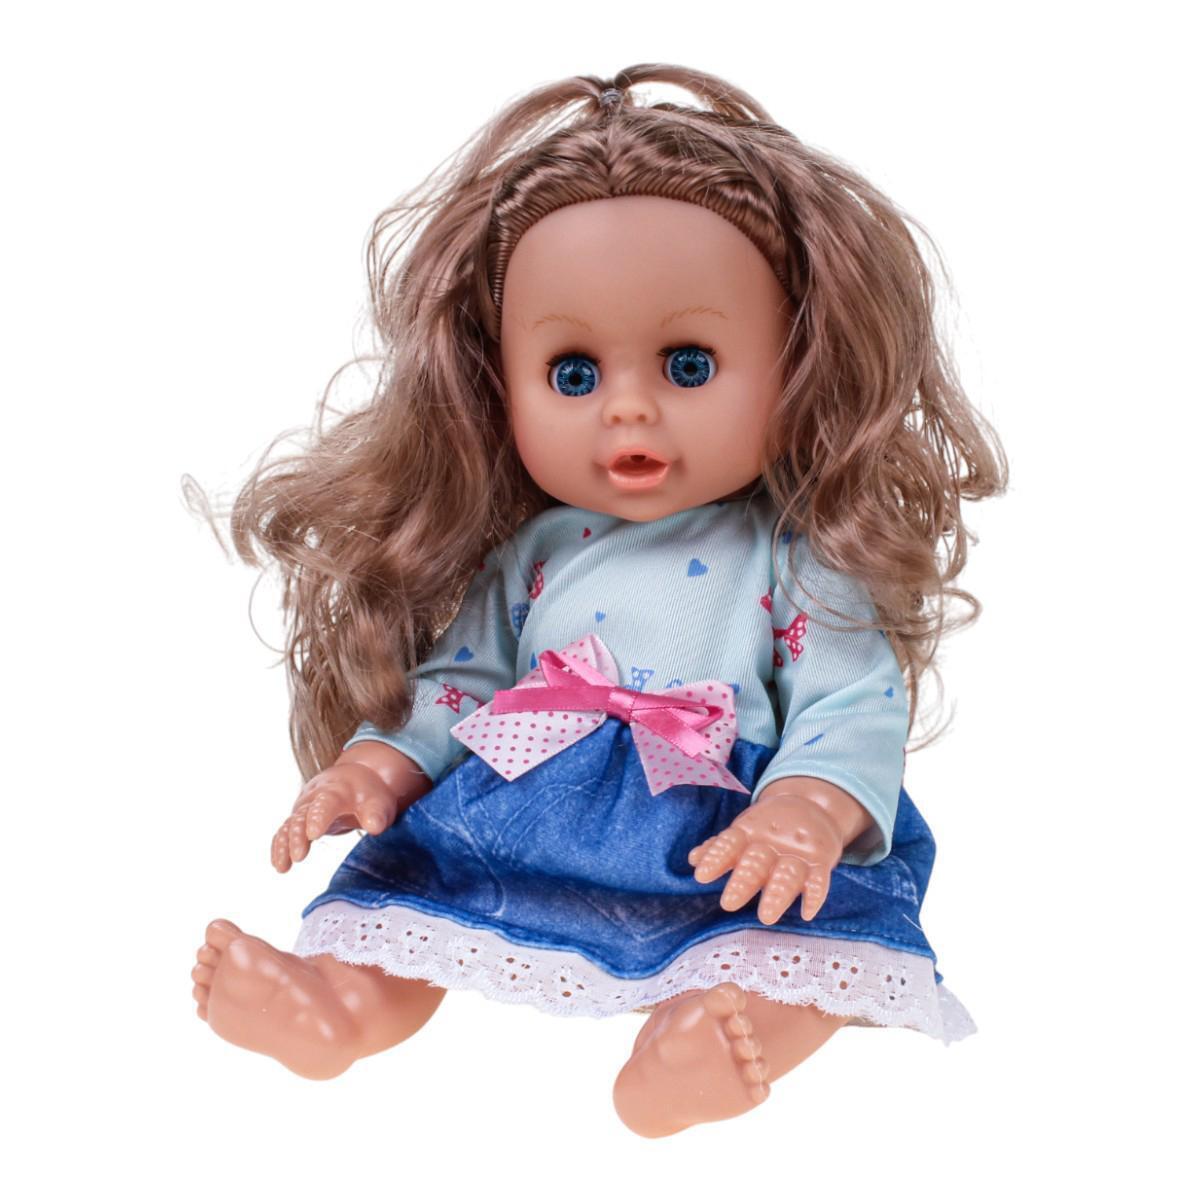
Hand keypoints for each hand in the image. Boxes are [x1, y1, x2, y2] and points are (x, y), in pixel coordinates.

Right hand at [271, 760, 401, 873]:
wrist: (353, 781)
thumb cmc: (367, 796)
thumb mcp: (378, 803)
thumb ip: (376, 815)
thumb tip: (374, 827)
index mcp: (337, 791)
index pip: (325, 803)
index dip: (318, 817)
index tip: (313, 834)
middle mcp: (315, 798)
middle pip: (303, 815)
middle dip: (298, 835)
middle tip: (299, 855)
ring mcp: (304, 808)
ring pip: (290, 825)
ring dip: (285, 844)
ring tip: (282, 866)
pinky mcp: (299, 819)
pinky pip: (285, 832)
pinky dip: (280, 847)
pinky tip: (280, 865)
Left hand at [687, 780, 869, 923]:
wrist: (810, 807)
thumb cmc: (766, 830)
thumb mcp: (742, 835)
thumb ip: (718, 849)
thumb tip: (693, 860)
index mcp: (748, 834)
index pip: (730, 844)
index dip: (716, 858)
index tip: (700, 875)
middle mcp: (772, 843)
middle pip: (756, 862)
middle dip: (743, 882)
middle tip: (728, 904)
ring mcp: (797, 852)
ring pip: (788, 874)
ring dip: (777, 894)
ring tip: (766, 917)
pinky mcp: (820, 861)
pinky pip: (820, 879)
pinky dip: (815, 895)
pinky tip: (806, 913)